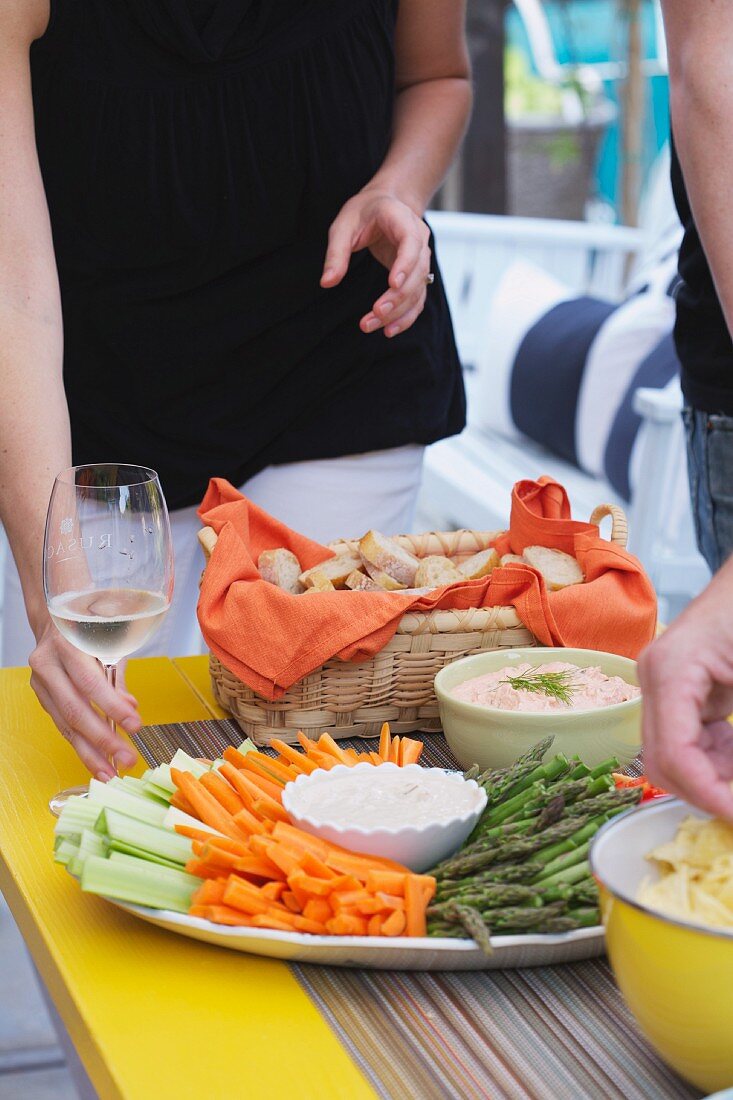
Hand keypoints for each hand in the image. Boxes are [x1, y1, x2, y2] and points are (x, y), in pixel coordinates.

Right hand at [29, 618, 140, 778]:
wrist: (55, 618)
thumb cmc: (89, 628)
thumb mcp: (109, 642)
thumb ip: (117, 678)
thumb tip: (131, 710)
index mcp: (66, 644)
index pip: (90, 682)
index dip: (112, 707)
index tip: (135, 726)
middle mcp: (47, 664)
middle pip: (75, 710)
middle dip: (102, 740)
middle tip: (126, 759)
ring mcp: (40, 682)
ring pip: (65, 724)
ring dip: (90, 752)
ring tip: (111, 773)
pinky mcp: (41, 696)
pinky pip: (62, 725)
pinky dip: (81, 745)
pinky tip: (97, 761)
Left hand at [321, 189, 431, 337]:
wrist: (387, 203)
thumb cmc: (364, 212)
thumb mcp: (343, 225)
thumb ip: (336, 253)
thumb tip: (327, 282)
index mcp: (402, 219)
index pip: (411, 242)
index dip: (405, 264)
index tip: (392, 284)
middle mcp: (419, 239)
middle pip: (417, 272)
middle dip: (397, 297)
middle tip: (375, 313)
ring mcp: (421, 258)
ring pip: (418, 289)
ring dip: (399, 312)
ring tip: (373, 326)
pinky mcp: (416, 275)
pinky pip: (417, 299)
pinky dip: (405, 316)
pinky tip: (389, 330)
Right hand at [638, 560, 732, 819]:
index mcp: (672, 669)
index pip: (673, 752)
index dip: (708, 794)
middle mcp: (655, 679)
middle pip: (663, 762)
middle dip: (708, 793)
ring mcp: (662, 685)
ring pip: (673, 758)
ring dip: (715, 779)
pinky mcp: (677, 691)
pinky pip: (688, 742)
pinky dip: (720, 761)